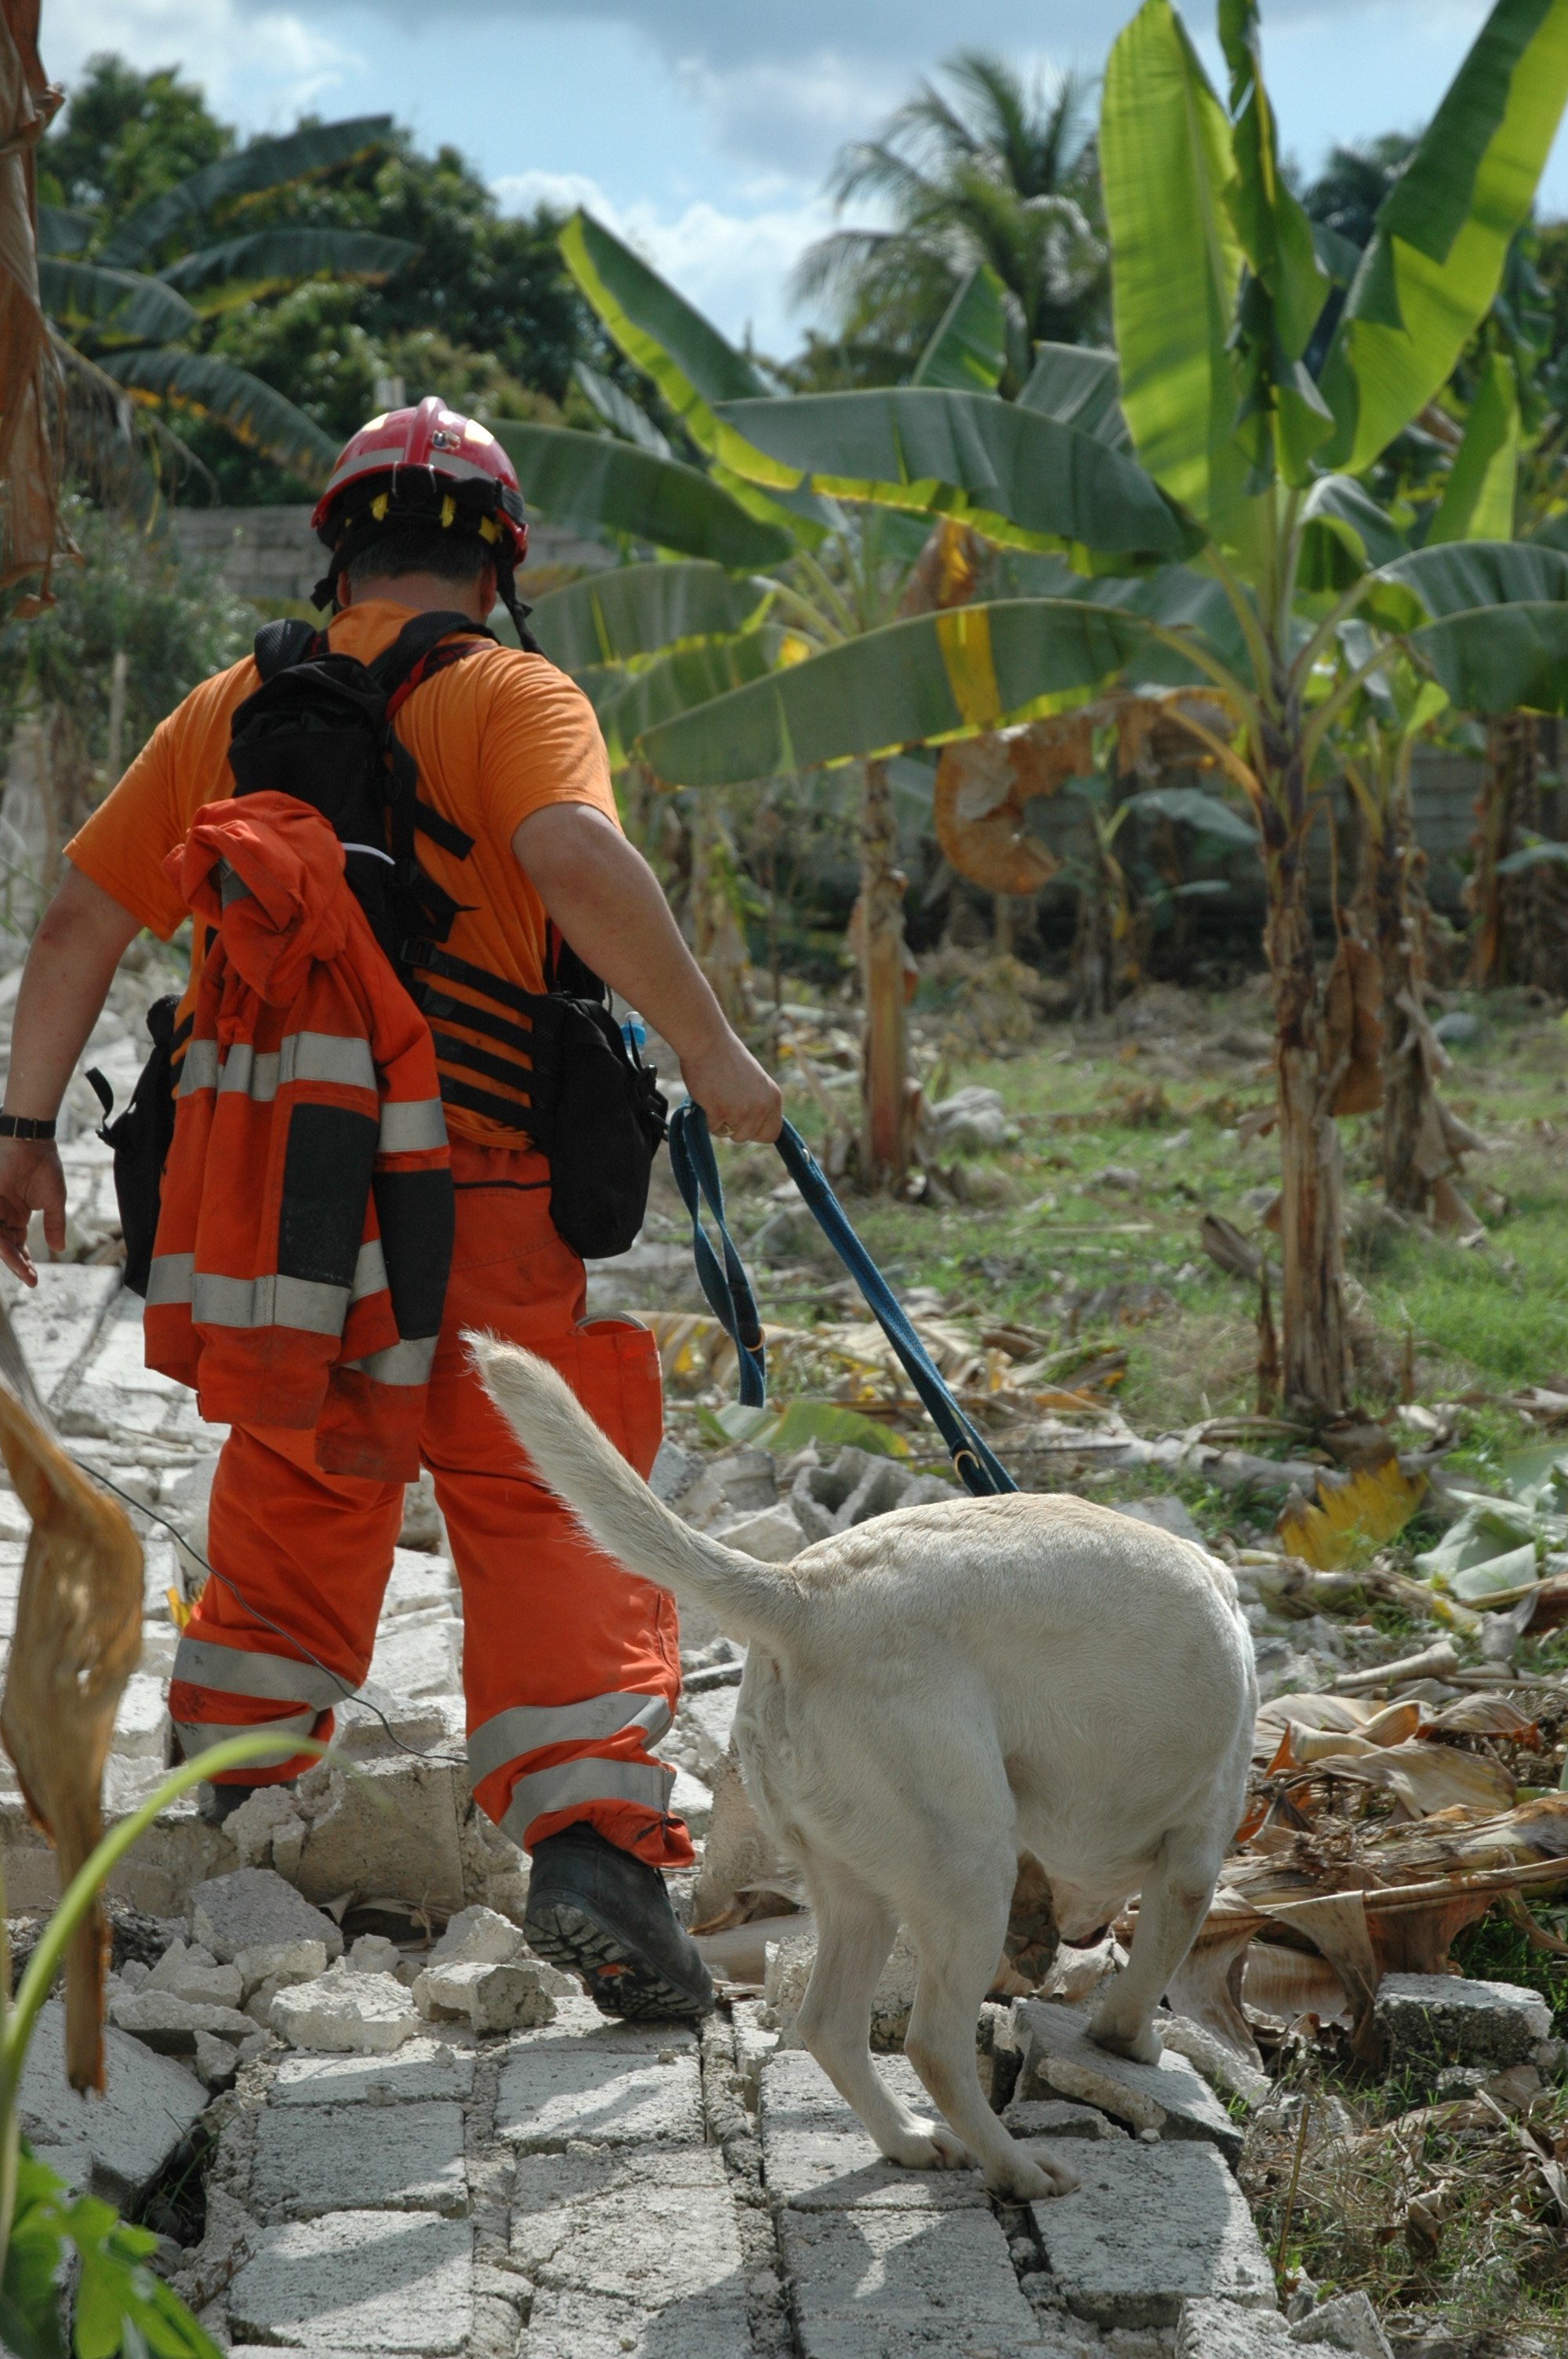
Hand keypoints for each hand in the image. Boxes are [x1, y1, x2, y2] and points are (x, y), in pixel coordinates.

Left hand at [0, 1141, 64, 1284]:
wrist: (32, 1142)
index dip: (24, 1262)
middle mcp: (2, 1214)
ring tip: (25, 1271)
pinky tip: (13, 1253)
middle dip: (18, 1264)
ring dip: (11, 1257)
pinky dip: (2, 1243)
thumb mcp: (53, 1202)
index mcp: (16, 1215)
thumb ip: (54, 1225)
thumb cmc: (43, 1166)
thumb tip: (58, 1249)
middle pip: (6, 1246)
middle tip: (31, 1279)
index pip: (16, 1244)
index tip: (34, 1279)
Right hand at [679, 1030, 782, 1144]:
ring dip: (720, 1122)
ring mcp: (742, 1111)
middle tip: (724, 1102)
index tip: (744, 1124)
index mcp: (773, 1098)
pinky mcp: (721, 1111)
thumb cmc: (727, 1059)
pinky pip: (713, 1129)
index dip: (756, 1132)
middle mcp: (761, 1106)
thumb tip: (753, 1128)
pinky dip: (706, 1117)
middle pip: (747, 1136)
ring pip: (729, 1134)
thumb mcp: (755, 1082)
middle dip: (734, 1126)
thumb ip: (758, 1103)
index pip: (772, 1133)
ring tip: (716, 1098)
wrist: (708, 1043)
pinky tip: (707, 1096)